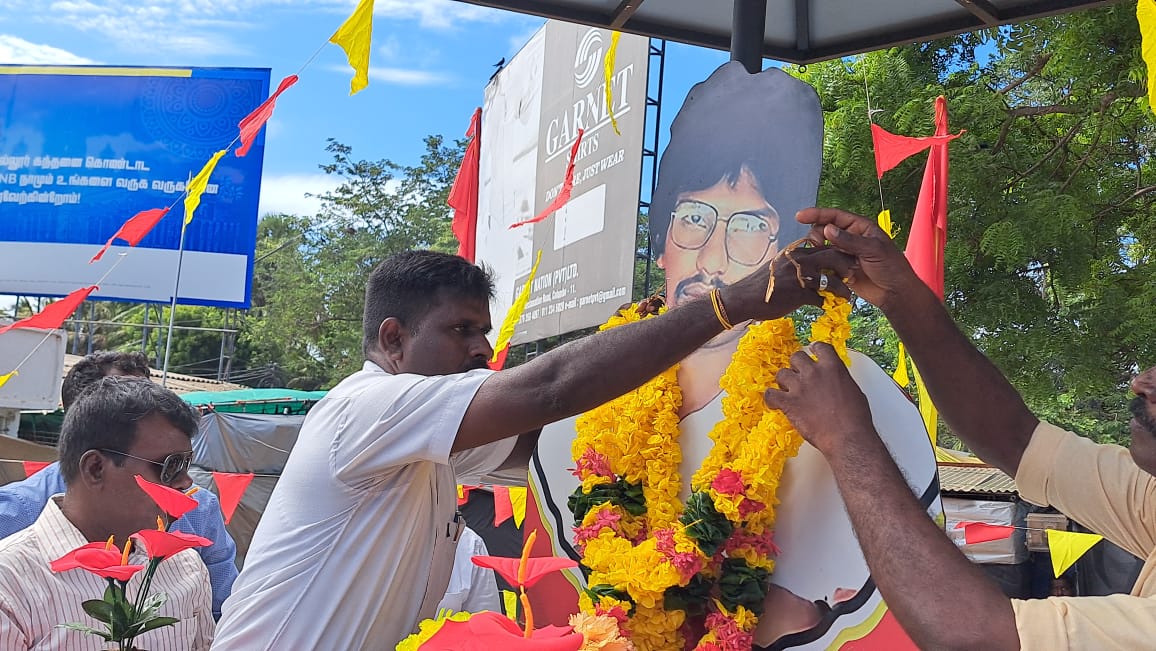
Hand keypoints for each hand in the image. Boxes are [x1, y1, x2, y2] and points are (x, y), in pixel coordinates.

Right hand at [721, 244, 856, 322]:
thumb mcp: (777, 266)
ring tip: (846, 295)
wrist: (742, 298)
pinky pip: (821, 298)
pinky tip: (828, 306)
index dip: (836, 251)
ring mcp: (799, 277)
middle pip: (832, 256)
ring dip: (842, 288)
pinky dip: (827, 303)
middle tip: (851, 275)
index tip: (843, 259)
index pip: (822, 244)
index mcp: (794, 251)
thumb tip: (804, 264)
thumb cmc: (758, 285)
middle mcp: (798, 260)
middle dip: (846, 265)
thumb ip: (793, 262)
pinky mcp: (799, 294)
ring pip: (831, 279)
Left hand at [763, 342, 875, 455]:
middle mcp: (814, 372)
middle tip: (799, 377)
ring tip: (788, 392)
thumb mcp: (854, 391)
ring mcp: (799, 386)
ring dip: (784, 382)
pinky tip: (776, 404)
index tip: (812, 351)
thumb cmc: (855, 419)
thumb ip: (839, 381)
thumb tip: (834, 384)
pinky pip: (770, 394)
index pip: (820, 347)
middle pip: (796, 357)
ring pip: (781, 374)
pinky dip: (771, 399)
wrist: (847, 437)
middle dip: (797, 366)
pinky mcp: (788, 403)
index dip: (814, 349)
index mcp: (833, 367)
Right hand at [795, 208, 924, 311]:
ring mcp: (845, 253)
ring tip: (821, 259)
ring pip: (823, 247)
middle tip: (816, 244)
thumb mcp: (872, 250)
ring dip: (819, 251)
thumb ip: (849, 240)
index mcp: (860, 227)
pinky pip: (826, 262)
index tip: (800, 216)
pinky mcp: (841, 268)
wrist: (894, 292)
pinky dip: (821, 264)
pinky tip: (820, 269)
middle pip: (825, 229)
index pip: (835, 216)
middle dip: (817, 234)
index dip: (816, 214)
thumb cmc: (891, 267)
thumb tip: (827, 229)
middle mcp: (851, 238)